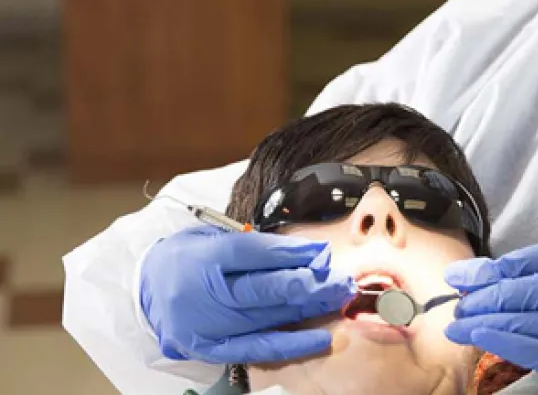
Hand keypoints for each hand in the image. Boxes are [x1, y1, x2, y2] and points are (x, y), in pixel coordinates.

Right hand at [140, 226, 353, 363]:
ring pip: (267, 318)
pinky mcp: (212, 348)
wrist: (148, 287)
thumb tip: (308, 253)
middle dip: (310, 285)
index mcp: (204, 255)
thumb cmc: (190, 256)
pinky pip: (258, 348)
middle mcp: (204, 292)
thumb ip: (258, 245)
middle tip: (342, 282)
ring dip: (309, 311)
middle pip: (265, 288)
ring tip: (338, 302)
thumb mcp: (217, 236)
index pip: (255, 253)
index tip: (323, 253)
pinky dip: (292, 344)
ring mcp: (207, 325)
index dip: (294, 253)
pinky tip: (321, 340)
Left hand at [444, 244, 537, 394]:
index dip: (501, 263)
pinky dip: (504, 342)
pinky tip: (480, 337)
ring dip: (488, 320)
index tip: (464, 276)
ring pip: (533, 320)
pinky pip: (537, 350)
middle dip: (490, 294)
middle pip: (536, 288)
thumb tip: (469, 277)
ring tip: (457, 326)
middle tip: (459, 306)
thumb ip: (526, 287)